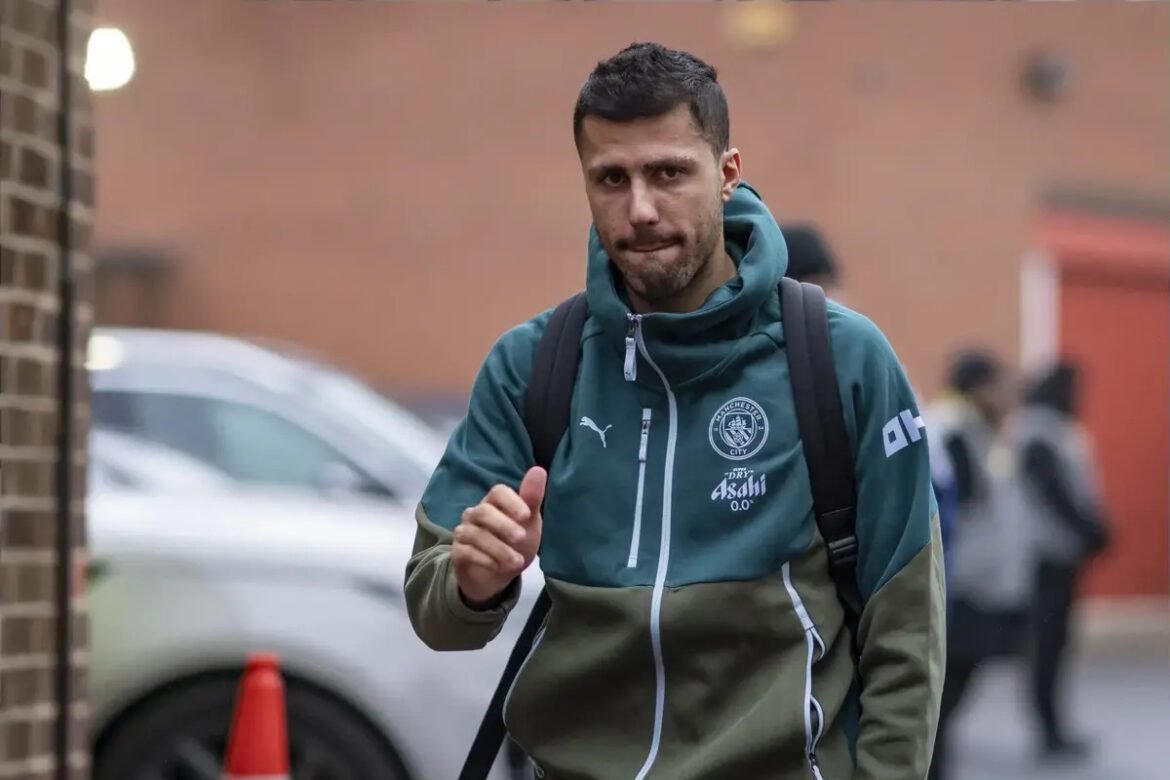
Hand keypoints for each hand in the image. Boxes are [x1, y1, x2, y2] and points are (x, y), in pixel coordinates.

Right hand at [452, 467, 545, 607]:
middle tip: (521, 538)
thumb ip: (532, 498)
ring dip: (498, 548)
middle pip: (483, 511)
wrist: (499, 575)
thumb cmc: (515, 542)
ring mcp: (464, 532)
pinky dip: (484, 559)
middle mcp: (476, 514)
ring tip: (517, 562)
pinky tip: (499, 567)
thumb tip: (538, 470)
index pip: (498, 492)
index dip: (511, 501)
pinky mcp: (457, 552)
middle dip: (503, 525)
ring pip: (475, 534)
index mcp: (495, 503)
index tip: (526, 515)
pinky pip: (465, 552)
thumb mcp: (529, 523)